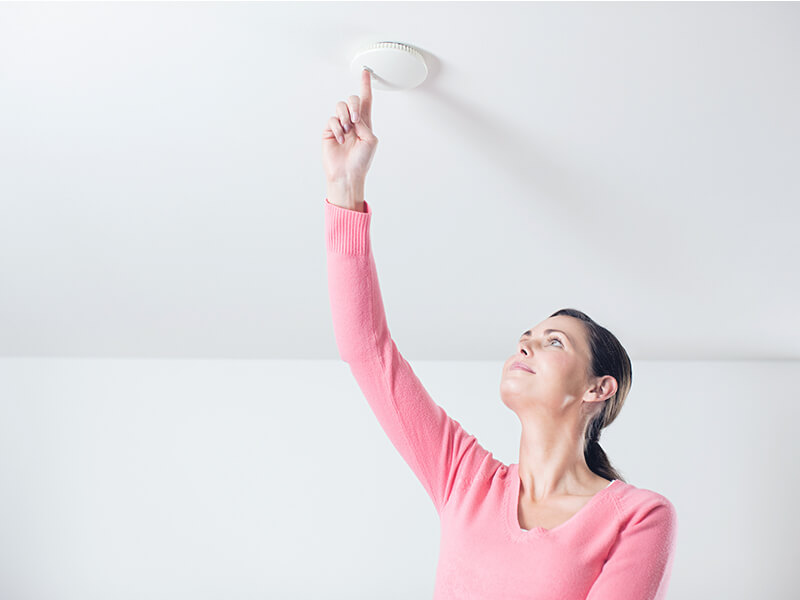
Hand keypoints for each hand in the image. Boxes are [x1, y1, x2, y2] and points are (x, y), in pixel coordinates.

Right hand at [321, 68, 378, 183]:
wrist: (347, 174)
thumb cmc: (361, 161)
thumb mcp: (370, 140)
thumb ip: (364, 123)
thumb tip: (353, 115)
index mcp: (365, 123)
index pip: (366, 101)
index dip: (366, 86)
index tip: (365, 72)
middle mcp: (353, 122)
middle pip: (352, 99)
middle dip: (354, 106)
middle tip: (355, 121)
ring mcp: (340, 126)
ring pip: (341, 107)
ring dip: (345, 117)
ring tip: (347, 131)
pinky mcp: (329, 131)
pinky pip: (332, 119)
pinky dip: (337, 128)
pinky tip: (340, 138)